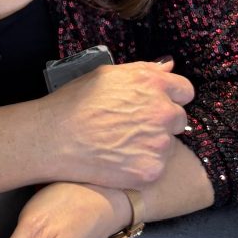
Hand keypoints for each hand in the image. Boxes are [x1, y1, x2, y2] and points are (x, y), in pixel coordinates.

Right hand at [39, 58, 193, 189]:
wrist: (52, 139)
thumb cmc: (73, 104)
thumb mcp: (106, 75)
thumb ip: (143, 70)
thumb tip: (168, 66)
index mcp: (152, 84)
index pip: (185, 90)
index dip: (169, 97)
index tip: (153, 104)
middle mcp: (161, 112)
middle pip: (178, 119)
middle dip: (160, 122)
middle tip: (130, 127)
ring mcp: (158, 144)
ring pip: (167, 145)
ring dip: (150, 145)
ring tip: (118, 144)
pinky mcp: (150, 170)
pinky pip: (155, 167)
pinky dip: (140, 166)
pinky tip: (117, 160)